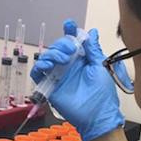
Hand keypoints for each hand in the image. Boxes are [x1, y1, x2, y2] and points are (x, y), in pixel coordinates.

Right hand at [30, 20, 124, 140]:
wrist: (97, 115)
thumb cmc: (102, 95)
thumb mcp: (99, 67)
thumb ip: (93, 49)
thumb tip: (92, 32)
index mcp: (81, 60)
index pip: (72, 42)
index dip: (70, 32)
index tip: (69, 24)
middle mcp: (68, 66)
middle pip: (58, 47)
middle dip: (62, 43)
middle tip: (71, 50)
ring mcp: (58, 75)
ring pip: (47, 57)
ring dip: (52, 53)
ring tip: (62, 59)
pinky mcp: (50, 86)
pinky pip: (38, 73)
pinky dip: (39, 66)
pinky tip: (48, 65)